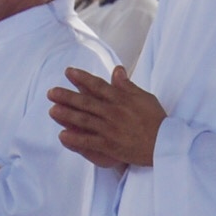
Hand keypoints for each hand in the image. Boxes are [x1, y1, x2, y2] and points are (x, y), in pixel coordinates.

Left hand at [47, 66, 166, 168]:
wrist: (164, 143)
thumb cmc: (156, 119)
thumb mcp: (144, 97)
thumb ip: (127, 85)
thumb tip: (117, 69)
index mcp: (121, 99)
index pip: (98, 85)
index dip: (82, 78)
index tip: (68, 72)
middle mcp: (113, 112)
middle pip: (86, 102)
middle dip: (67, 96)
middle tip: (51, 92)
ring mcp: (110, 129)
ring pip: (85, 120)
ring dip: (67, 115)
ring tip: (52, 110)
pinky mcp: (110, 146)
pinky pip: (89, 142)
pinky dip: (75, 139)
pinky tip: (62, 135)